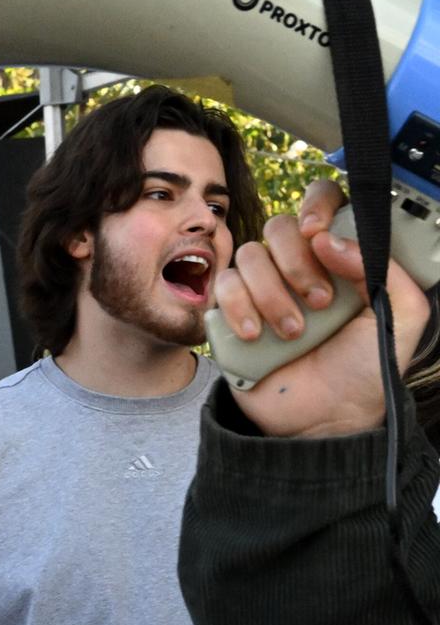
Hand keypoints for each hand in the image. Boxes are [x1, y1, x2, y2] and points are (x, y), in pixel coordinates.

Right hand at [214, 181, 430, 436]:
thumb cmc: (365, 370)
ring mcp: (262, 289)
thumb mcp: (401, 317)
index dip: (316, 206)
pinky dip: (238, 308)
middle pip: (278, 227)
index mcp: (341, 259)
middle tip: (320, 301)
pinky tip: (258, 335)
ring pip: (249, 256)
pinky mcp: (231, 313)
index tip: (318, 233)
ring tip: (294, 332)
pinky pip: (222, 286)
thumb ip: (384, 270)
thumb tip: (329, 240)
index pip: (322, 204)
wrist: (325, 419)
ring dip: (272, 294)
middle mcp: (299, 267)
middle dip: (297, 262)